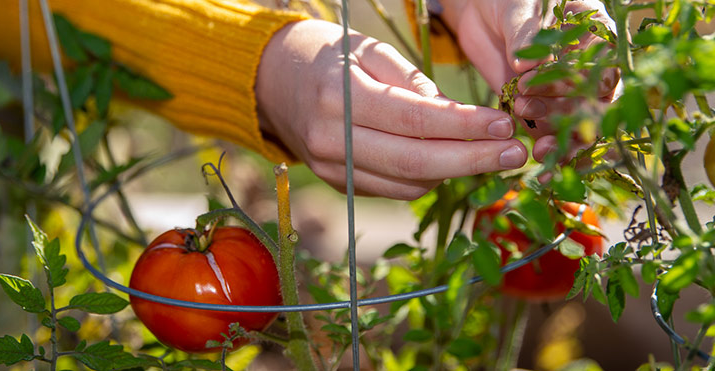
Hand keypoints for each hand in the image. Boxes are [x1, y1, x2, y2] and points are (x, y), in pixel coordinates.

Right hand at [256, 20, 526, 199]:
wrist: (273, 82)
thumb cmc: (327, 57)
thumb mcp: (370, 52)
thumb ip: (414, 85)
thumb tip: (459, 120)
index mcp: (339, 98)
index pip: (416, 122)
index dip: (466, 127)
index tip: (506, 126)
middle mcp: (330, 140)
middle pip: (416, 163)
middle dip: (473, 160)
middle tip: (516, 154)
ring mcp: (330, 169)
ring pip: (407, 184)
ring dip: (454, 172)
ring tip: (489, 154)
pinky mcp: (336, 183)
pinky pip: (392, 189)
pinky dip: (427, 178)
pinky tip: (451, 161)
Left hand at [440, 0, 620, 164]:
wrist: (480, 10)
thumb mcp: (517, 7)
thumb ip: (525, 34)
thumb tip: (527, 64)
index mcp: (595, 34)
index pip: (603, 65)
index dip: (580, 81)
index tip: (542, 83)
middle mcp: (587, 67)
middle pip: (597, 103)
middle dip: (576, 120)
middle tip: (539, 120)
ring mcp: (565, 90)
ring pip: (578, 123)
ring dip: (563, 140)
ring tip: (540, 151)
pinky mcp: (541, 107)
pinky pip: (551, 133)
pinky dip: (548, 150)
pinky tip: (540, 167)